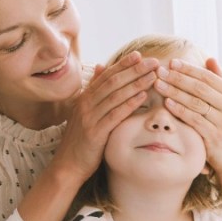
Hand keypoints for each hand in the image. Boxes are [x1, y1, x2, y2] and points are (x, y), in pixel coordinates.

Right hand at [53, 52, 159, 182]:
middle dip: (134, 70)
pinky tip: (142, 96)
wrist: (68, 165)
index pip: (106, 75)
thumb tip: (100, 66)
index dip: (123, 64)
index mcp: (85, 98)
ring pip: (115, 95)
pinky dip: (129, 104)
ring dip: (136, 84)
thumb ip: (94, 90)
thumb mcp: (85, 112)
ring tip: (153, 76)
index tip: (139, 55)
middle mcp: (86, 104)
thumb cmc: (81, 140)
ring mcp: (89, 118)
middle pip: (113, 82)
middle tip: (153, 62)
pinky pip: (115, 115)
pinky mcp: (95, 133)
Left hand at [155, 58, 221, 220]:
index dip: (189, 68)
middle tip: (160, 70)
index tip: (171, 62)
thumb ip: (220, 81)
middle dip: (178, 78)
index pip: (208, 77)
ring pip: (195, 103)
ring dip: (175, 92)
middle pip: (200, 88)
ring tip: (158, 84)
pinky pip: (194, 120)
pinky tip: (167, 103)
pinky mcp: (214, 137)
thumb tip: (210, 59)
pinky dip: (180, 110)